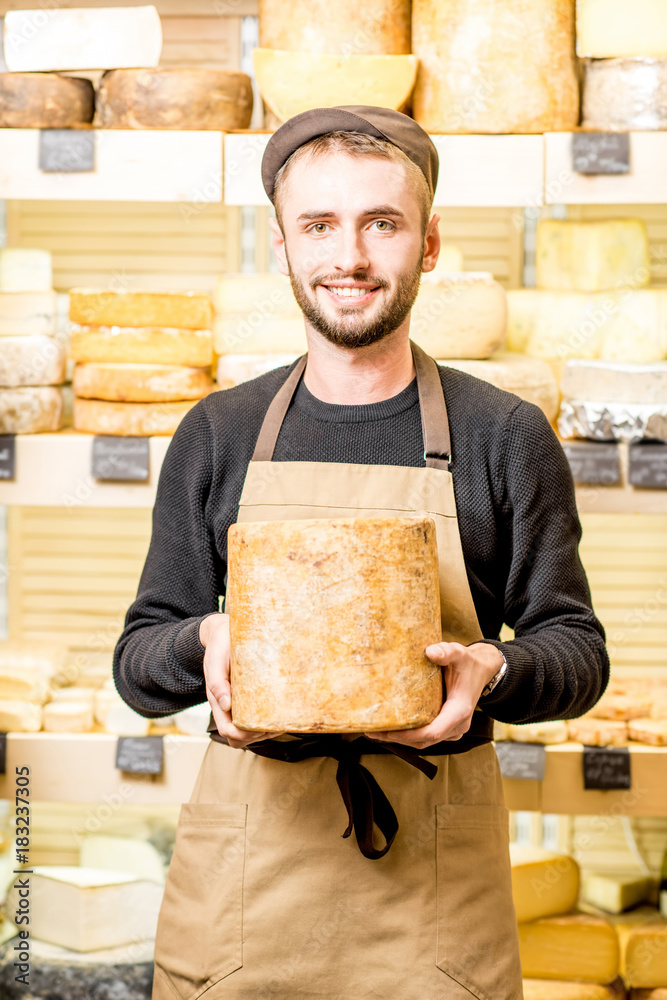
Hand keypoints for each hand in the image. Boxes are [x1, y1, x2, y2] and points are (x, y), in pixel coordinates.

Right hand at [200, 613, 284, 748]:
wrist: (222, 633)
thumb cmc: (219, 646)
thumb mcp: (215, 659)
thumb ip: (216, 680)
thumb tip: (225, 704)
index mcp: (217, 700)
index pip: (227, 730)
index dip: (243, 734)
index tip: (260, 726)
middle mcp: (227, 706)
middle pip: (238, 738)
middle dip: (256, 736)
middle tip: (274, 724)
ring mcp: (237, 704)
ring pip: (247, 733)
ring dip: (263, 733)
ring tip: (280, 721)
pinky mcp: (248, 698)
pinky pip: (255, 719)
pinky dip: (267, 722)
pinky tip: (279, 712)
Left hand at [364, 641, 502, 749]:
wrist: (481, 670)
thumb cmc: (468, 663)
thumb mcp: (459, 653)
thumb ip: (446, 652)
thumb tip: (430, 651)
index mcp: (459, 712)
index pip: (432, 732)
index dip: (408, 735)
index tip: (386, 731)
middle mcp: (457, 726)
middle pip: (424, 741)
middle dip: (397, 738)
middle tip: (370, 731)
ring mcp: (453, 730)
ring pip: (424, 742)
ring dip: (400, 739)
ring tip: (374, 731)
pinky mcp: (447, 729)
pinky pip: (426, 737)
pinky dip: (408, 735)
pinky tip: (390, 728)